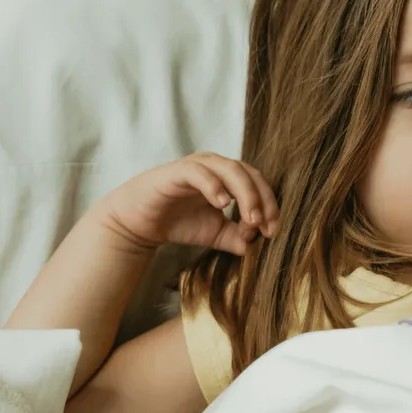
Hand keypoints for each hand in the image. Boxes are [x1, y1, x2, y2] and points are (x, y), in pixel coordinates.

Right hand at [96, 153, 279, 254]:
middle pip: (250, 174)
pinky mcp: (177, 171)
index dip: (270, 206)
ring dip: (246, 194)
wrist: (139, 224)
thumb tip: (260, 246)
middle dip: (262, 200)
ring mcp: (197, 166)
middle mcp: (216, 166)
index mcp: (228, 177)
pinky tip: (222, 204)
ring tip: (250, 219)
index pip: (259, 183)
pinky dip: (215, 187)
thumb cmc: (179, 223)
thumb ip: (238, 238)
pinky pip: (200, 173)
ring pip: (231, 169)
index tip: (272, 232)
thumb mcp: (216, 234)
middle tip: (264, 226)